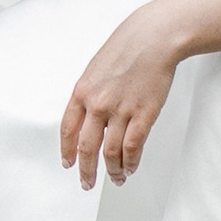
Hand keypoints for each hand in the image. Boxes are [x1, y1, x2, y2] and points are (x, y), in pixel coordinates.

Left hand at [59, 10, 180, 188]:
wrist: (153, 38)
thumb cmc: (127, 47)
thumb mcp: (95, 69)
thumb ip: (90, 93)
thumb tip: (87, 115)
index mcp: (82, 92)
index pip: (67, 130)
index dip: (67, 151)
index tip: (68, 163)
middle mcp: (97, 104)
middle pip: (86, 147)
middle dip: (86, 170)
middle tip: (87, 183)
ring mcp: (120, 111)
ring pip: (111, 152)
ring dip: (112, 170)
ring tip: (116, 178)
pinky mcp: (143, 115)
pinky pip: (132, 148)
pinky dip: (130, 162)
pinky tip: (130, 168)